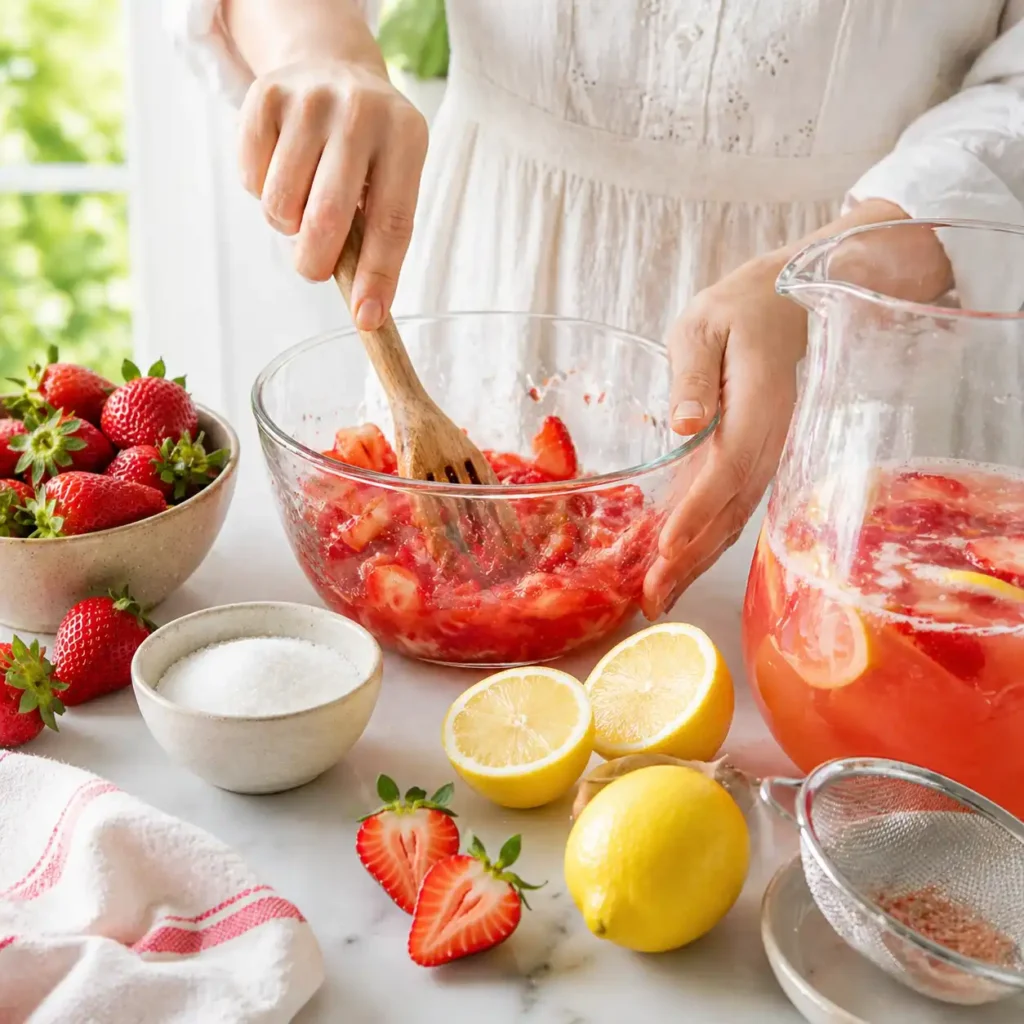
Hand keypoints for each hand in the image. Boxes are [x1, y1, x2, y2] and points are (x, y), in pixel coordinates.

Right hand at [238, 59, 427, 328]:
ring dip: (287, 225)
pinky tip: (282, 171)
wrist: (330, 68)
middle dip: (316, 263)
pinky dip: (262, 192)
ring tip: (303, 205)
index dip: (377, 276)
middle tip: (315, 268)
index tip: (366, 318)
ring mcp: (310, 99)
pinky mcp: (264, 96)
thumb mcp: (391, 177)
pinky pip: (252, 178)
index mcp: (405, 136)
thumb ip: (379, 234)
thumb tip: (366, 310)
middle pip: (328, 217)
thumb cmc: (367, 148)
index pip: (392, 222)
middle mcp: (360, 112)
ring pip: (282, 203)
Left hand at [642, 252, 806, 617]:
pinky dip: (703, 543)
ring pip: (731, 518)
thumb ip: (695, 376)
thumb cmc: (738, 311)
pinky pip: (729, 509)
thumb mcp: (705, 327)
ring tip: (657, 600)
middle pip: (730, 509)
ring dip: (696, 563)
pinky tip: (676, 569)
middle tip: (651, 598)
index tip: (667, 545)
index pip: (728, 467)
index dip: (698, 510)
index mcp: (757, 406)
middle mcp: (767, 441)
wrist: (785, 308)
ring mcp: (763, 456)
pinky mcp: (750, 462)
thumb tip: (685, 423)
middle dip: (690, 558)